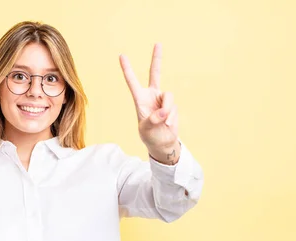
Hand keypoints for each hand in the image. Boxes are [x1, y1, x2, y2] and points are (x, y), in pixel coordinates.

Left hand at [119, 44, 180, 164]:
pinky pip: (173, 108)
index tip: (121, 55)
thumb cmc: (150, 136)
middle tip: (158, 43)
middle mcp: (152, 95)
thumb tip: (164, 112)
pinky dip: (171, 118)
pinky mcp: (173, 105)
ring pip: (168, 97)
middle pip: (155, 74)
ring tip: (163, 122)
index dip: (127, 69)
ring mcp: (163, 99)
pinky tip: (167, 124)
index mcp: (140, 99)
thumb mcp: (146, 129)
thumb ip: (153, 120)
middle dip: (157, 59)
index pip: (132, 82)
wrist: (162, 142)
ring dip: (166, 110)